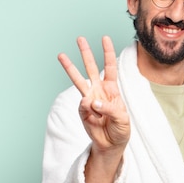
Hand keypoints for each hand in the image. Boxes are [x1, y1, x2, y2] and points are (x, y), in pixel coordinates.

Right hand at [58, 36, 129, 152]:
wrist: (111, 144)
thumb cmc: (121, 129)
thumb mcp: (123, 119)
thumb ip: (110, 108)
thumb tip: (91, 101)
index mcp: (112, 89)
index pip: (110, 67)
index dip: (108, 53)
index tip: (104, 38)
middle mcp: (99, 90)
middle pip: (91, 68)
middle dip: (86, 53)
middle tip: (80, 38)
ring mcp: (89, 99)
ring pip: (78, 80)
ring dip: (70, 67)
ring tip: (61, 55)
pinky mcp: (82, 110)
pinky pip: (83, 106)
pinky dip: (89, 110)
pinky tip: (95, 117)